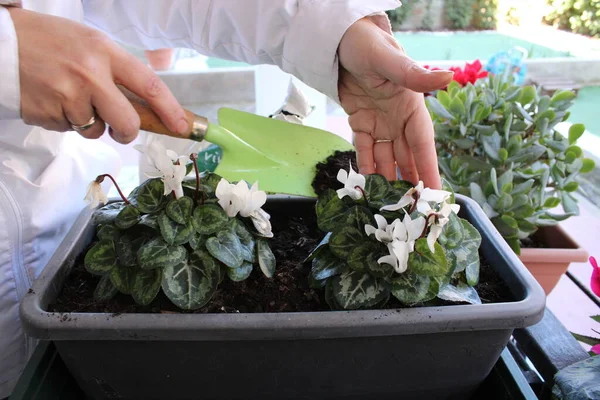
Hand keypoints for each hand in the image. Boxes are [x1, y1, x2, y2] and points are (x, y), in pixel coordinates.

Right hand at [9, 8, 186, 143]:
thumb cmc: (49, 41)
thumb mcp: (89, 43)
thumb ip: (116, 70)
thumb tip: (145, 105)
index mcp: (104, 51)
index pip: (149, 84)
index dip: (170, 109)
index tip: (182, 126)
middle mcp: (89, 74)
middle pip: (127, 122)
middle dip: (127, 132)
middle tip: (120, 130)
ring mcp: (67, 96)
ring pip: (94, 130)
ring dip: (87, 122)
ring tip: (67, 96)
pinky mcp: (47, 113)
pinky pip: (67, 129)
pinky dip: (63, 120)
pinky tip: (50, 99)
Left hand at [338, 17, 452, 188]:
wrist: (340, 41)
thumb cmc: (368, 44)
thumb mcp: (390, 60)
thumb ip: (415, 74)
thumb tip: (447, 77)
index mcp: (412, 106)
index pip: (423, 144)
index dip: (429, 169)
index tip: (436, 193)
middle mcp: (398, 119)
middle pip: (407, 157)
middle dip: (410, 182)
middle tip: (412, 209)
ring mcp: (380, 123)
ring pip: (386, 158)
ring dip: (387, 179)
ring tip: (388, 205)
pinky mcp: (360, 123)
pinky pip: (364, 150)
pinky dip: (365, 166)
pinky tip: (366, 186)